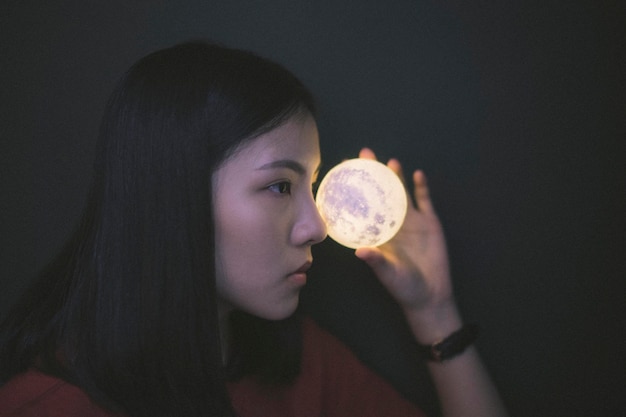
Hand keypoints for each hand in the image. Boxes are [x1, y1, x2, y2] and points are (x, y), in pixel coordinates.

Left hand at [354, 148, 454, 319]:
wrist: (431, 295)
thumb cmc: (404, 287)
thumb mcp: (389, 274)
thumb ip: (376, 261)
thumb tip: (360, 251)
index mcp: (378, 233)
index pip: (363, 207)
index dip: (355, 191)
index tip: (344, 174)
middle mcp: (392, 223)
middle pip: (381, 194)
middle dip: (374, 175)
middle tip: (365, 155)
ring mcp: (412, 221)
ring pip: (402, 193)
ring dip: (396, 177)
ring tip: (390, 162)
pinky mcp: (430, 222)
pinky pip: (425, 200)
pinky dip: (421, 187)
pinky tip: (416, 174)